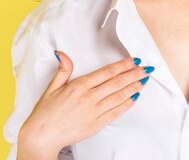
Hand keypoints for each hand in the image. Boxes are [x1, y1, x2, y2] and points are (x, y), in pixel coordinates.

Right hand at [17, 51, 153, 159]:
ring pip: (119, 96)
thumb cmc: (46, 112)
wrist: (43, 135)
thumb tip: (63, 53)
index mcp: (79, 85)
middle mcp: (89, 97)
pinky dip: (127, 104)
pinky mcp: (97, 124)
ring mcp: (94, 111)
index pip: (106, 72)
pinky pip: (116, 112)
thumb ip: (63, 70)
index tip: (133, 60)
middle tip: (145, 68)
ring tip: (144, 80)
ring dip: (133, 87)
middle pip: (116, 82)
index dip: (122, 65)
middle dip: (133, 74)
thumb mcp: (52, 87)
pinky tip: (134, 97)